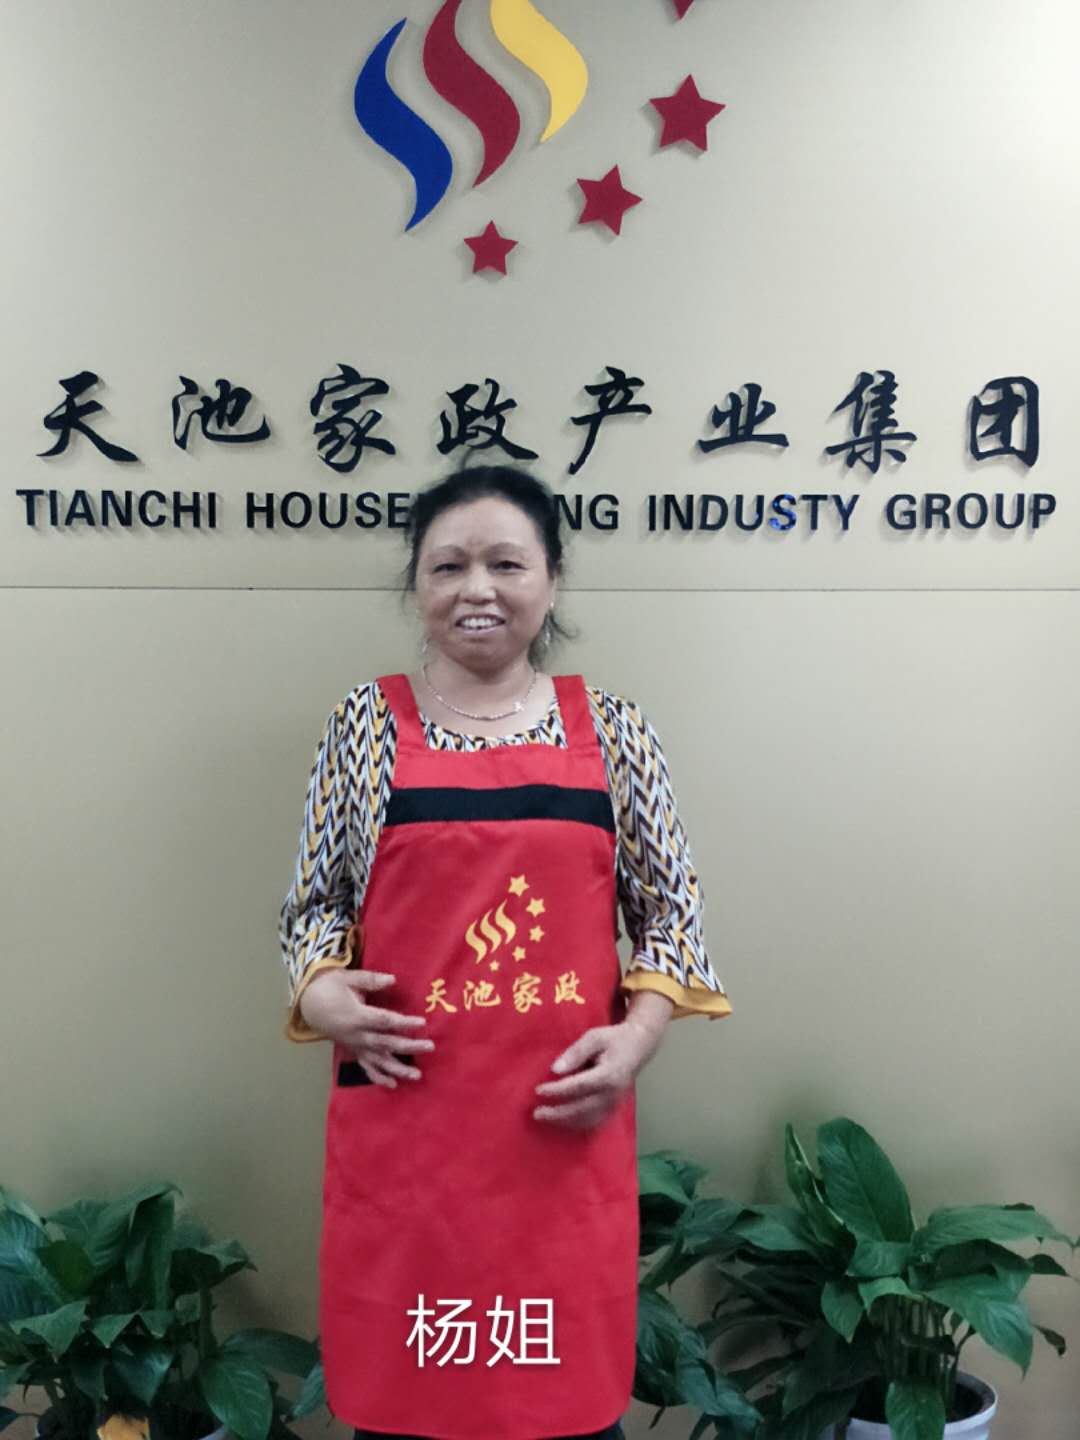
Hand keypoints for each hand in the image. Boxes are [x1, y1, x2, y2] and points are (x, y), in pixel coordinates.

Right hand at [298, 968, 434, 1088]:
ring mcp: (355, 1046)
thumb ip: (370, 980)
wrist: (309, 1004)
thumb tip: (392, 979)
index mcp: (357, 1016)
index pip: (385, 1021)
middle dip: (409, 1046)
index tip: (422, 1023)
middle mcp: (357, 1035)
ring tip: (417, 1075)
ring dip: (398, 1069)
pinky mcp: (353, 1051)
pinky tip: (393, 1084)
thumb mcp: (348, 978)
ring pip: (379, 1061)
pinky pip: (366, 1067)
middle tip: (430, 1046)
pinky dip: (378, 1077)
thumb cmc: (330, 987)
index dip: (404, 1023)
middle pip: (386, 1043)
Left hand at [532, 1012, 664, 1131]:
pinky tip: (561, 1123)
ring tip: (544, 1118)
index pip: (579, 1087)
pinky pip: (594, 1123)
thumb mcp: (594, 1037)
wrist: (639, 1047)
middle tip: (536, 1112)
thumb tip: (555, 1070)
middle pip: (582, 1110)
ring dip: (564, 1122)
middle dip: (557, 1113)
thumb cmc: (614, 1039)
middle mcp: (612, 1094)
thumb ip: (575, 1052)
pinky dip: (576, 1125)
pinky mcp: (613, 1109)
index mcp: (608, 1075)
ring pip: (587, 1121)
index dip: (557, 1091)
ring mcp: (614, 1104)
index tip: (538, 1091)